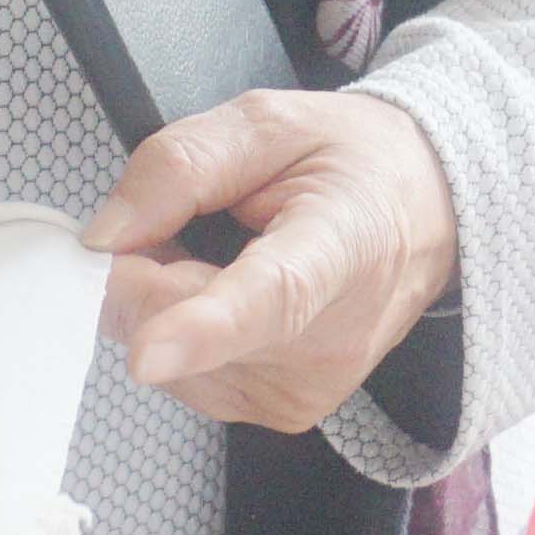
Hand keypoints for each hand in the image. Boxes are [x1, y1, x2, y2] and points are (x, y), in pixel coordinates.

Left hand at [82, 89, 458, 433]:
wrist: (428, 213)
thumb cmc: (352, 162)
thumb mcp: (268, 122)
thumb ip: (182, 165)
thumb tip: (106, 237)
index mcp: (344, 246)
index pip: (275, 296)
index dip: (206, 327)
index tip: (148, 355)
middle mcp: (332, 339)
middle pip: (191, 325)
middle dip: (142, 270)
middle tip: (179, 217)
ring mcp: (308, 388)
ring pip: (172, 357)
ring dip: (163, 302)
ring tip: (223, 253)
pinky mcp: (285, 412)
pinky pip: (187, 377)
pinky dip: (182, 333)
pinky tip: (225, 292)